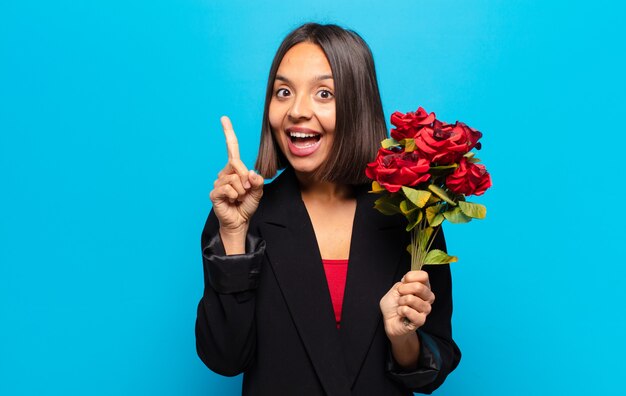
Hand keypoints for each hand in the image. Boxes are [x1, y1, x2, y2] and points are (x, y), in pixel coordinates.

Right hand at [209, 116, 263, 252]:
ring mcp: (218, 182)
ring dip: (242, 191)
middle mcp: (224, 172)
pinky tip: (232, 201)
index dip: (228, 133)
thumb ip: (257, 181)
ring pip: (235, 180)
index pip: (232, 148)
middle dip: (247, 180)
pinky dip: (235, 196)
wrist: (240, 221)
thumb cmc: (247, 204)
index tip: (224, 118)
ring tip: (239, 198)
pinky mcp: (214, 193)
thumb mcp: (258, 191)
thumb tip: (250, 173)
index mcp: (235, 168)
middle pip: (238, 165)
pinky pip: (228, 189)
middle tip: (247, 192)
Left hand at [380, 270, 434, 337]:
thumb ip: (403, 282)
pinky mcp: (421, 320)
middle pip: (419, 287)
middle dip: (404, 289)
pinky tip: (401, 313)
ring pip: (412, 299)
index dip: (410, 277)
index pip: (424, 276)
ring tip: (400, 305)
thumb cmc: (394, 305)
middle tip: (400, 294)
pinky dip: (400, 310)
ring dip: (401, 302)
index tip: (403, 282)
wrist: (390, 322)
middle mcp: (427, 298)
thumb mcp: (395, 289)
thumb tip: (409, 278)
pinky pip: (408, 311)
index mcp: (423, 287)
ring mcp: (425, 310)